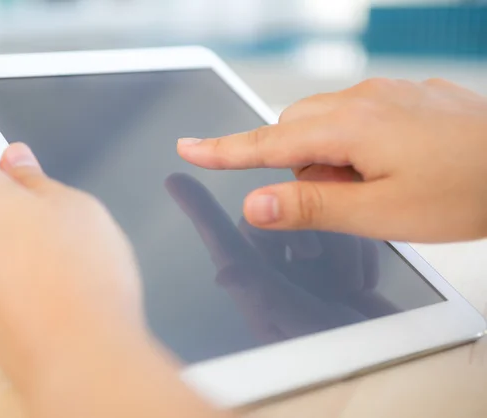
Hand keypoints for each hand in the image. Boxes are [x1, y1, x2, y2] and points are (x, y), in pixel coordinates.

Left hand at [0, 122, 142, 393]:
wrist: (80, 355)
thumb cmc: (81, 275)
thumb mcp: (74, 205)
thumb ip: (38, 179)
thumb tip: (18, 164)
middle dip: (5, 192)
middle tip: (42, 192)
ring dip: (16, 234)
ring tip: (63, 245)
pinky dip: (20, 267)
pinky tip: (56, 277)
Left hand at [165, 173, 397, 343]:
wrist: (393, 359)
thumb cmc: (341, 351)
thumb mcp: (302, 323)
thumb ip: (264, 295)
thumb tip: (224, 273)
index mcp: (259, 288)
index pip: (225, 243)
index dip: (200, 211)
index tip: (176, 182)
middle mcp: (278, 275)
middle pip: (275, 223)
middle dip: (303, 232)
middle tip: (317, 258)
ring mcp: (307, 269)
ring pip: (312, 223)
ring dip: (336, 247)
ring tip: (346, 285)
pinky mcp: (336, 263)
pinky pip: (340, 231)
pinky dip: (354, 251)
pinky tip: (358, 282)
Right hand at [177, 78, 486, 242]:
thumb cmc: (468, 189)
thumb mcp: (381, 212)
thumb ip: (311, 207)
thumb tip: (254, 205)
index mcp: (350, 127)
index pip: (266, 142)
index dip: (223, 150)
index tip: (189, 148)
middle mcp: (363, 99)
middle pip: (294, 130)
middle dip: (298, 165)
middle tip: (339, 199)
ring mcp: (387, 93)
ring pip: (327, 124)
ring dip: (330, 158)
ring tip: (376, 187)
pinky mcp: (405, 96)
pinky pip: (358, 116)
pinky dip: (356, 144)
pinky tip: (395, 165)